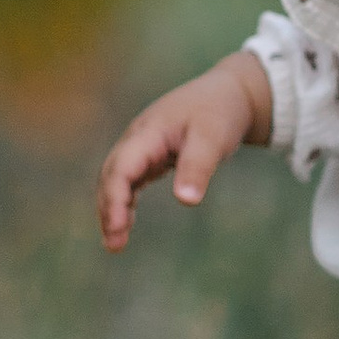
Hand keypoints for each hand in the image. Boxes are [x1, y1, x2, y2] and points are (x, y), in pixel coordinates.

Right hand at [96, 53, 272, 247]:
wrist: (230, 93)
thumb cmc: (221, 112)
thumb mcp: (213, 138)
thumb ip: (197, 168)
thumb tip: (186, 201)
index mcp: (148, 132)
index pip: (121, 168)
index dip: (115, 199)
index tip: (117, 228)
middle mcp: (138, 139)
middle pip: (111, 176)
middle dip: (109, 210)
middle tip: (114, 246)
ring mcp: (143, 146)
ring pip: (117, 179)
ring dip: (113, 209)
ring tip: (115, 244)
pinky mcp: (152, 154)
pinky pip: (130, 179)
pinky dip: (125, 201)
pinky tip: (126, 223)